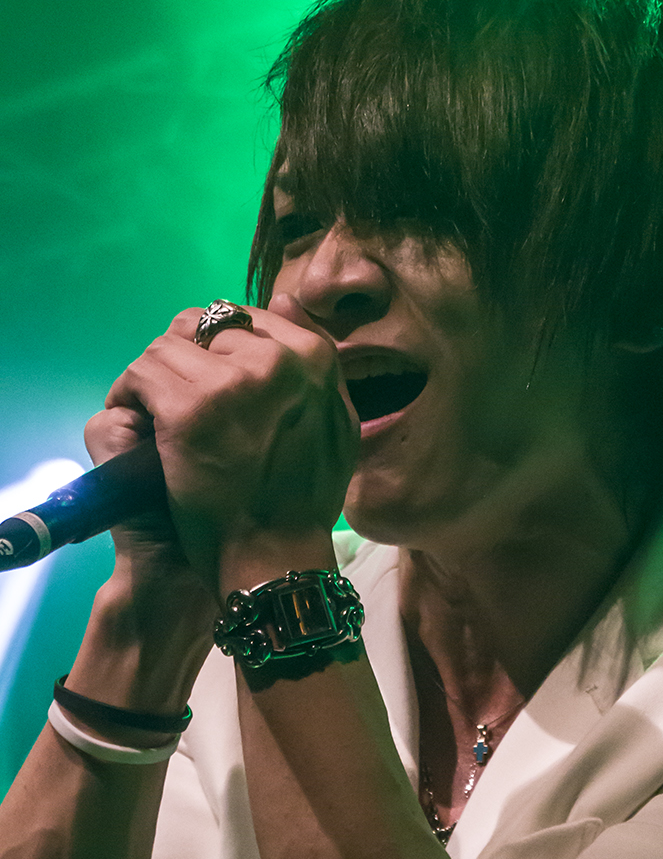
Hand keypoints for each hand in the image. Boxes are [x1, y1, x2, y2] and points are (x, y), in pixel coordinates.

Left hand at [104, 295, 358, 594]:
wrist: (275, 559)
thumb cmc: (304, 504)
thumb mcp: (336, 427)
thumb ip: (319, 366)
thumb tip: (285, 299)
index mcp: (314, 358)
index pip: (247, 319)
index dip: (218, 351)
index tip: (207, 385)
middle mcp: (276, 358)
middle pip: (204, 325)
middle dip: (184, 359)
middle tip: (175, 401)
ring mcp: (231, 381)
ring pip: (167, 346)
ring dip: (153, 378)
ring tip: (153, 414)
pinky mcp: (189, 407)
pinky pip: (142, 373)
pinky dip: (130, 395)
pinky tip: (138, 424)